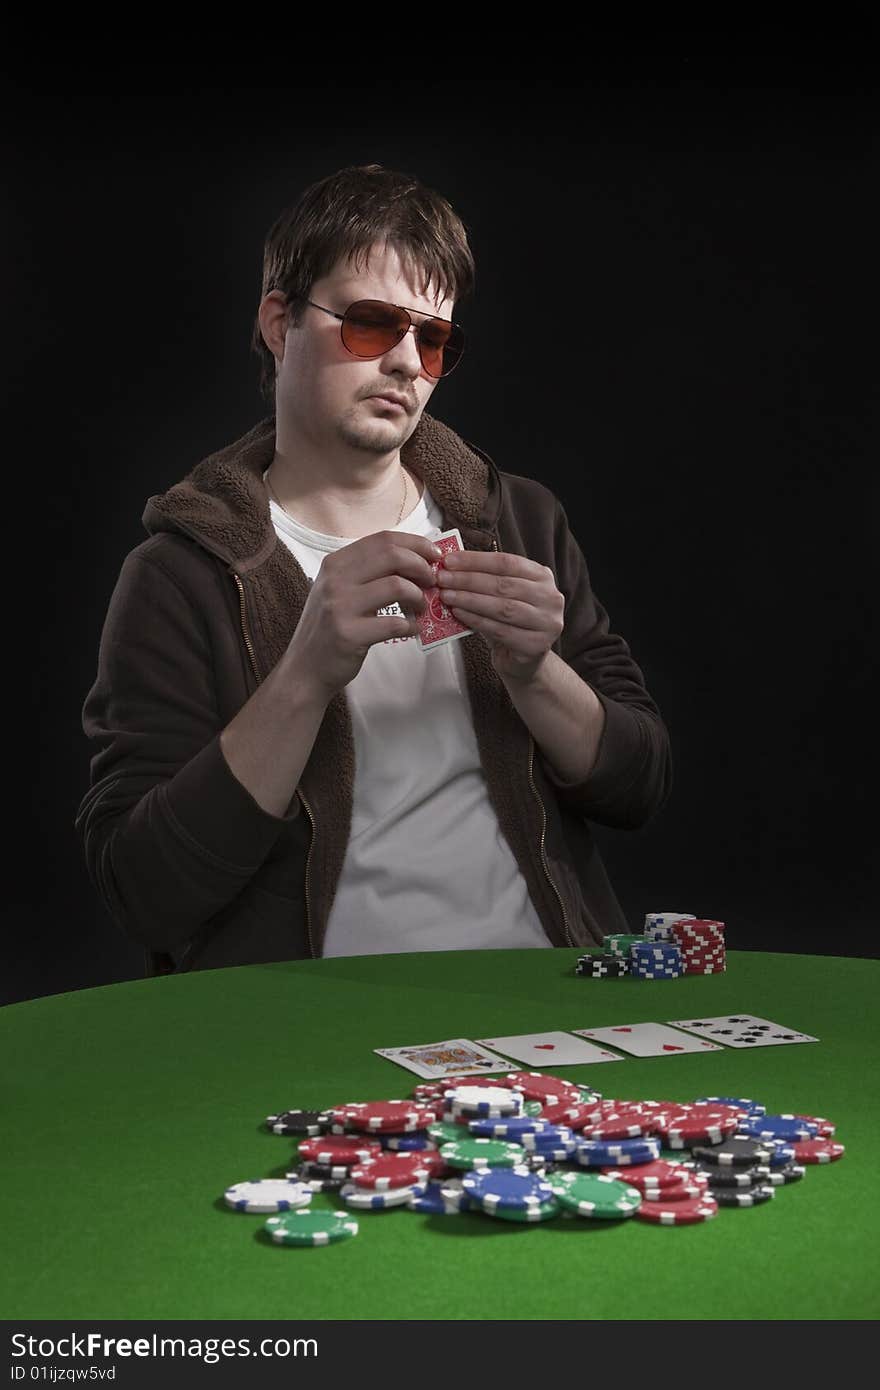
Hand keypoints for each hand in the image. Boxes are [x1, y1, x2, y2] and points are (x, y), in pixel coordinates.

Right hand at [288, 531, 440, 697]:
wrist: (305, 668)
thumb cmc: (330, 627)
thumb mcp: (339, 590)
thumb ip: (368, 573)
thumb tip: (415, 559)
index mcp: (335, 563)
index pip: (383, 539)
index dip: (416, 544)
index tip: (434, 555)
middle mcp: (335, 580)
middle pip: (392, 556)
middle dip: (421, 566)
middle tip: (431, 581)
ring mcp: (340, 607)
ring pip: (397, 586)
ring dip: (419, 597)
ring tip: (421, 608)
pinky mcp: (349, 635)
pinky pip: (395, 623)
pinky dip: (412, 626)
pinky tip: (412, 629)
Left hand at [437, 549, 563, 683]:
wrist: (523, 661)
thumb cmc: (510, 624)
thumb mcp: (502, 596)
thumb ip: (486, 580)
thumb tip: (451, 567)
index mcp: (543, 577)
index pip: (507, 562)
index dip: (476, 560)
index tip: (450, 560)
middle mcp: (550, 598)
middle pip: (504, 584)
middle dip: (468, 580)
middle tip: (443, 578)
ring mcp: (547, 623)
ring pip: (502, 607)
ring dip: (470, 599)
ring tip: (447, 595)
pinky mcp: (536, 646)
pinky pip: (500, 630)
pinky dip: (476, 620)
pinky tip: (458, 614)